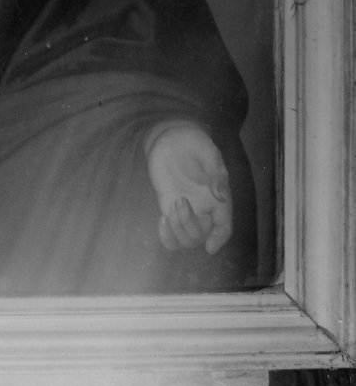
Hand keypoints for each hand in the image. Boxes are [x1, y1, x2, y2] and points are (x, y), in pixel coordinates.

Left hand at [146, 123, 231, 254]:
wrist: (171, 137)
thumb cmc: (192, 141)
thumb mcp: (207, 150)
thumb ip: (215, 171)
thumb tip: (220, 195)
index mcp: (218, 198)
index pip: (224, 226)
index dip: (220, 239)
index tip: (210, 248)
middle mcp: (204, 208)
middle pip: (202, 236)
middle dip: (190, 226)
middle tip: (179, 201)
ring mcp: (186, 210)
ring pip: (186, 239)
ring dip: (178, 230)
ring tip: (169, 210)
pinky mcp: (169, 207)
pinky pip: (170, 235)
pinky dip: (166, 236)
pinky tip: (161, 219)